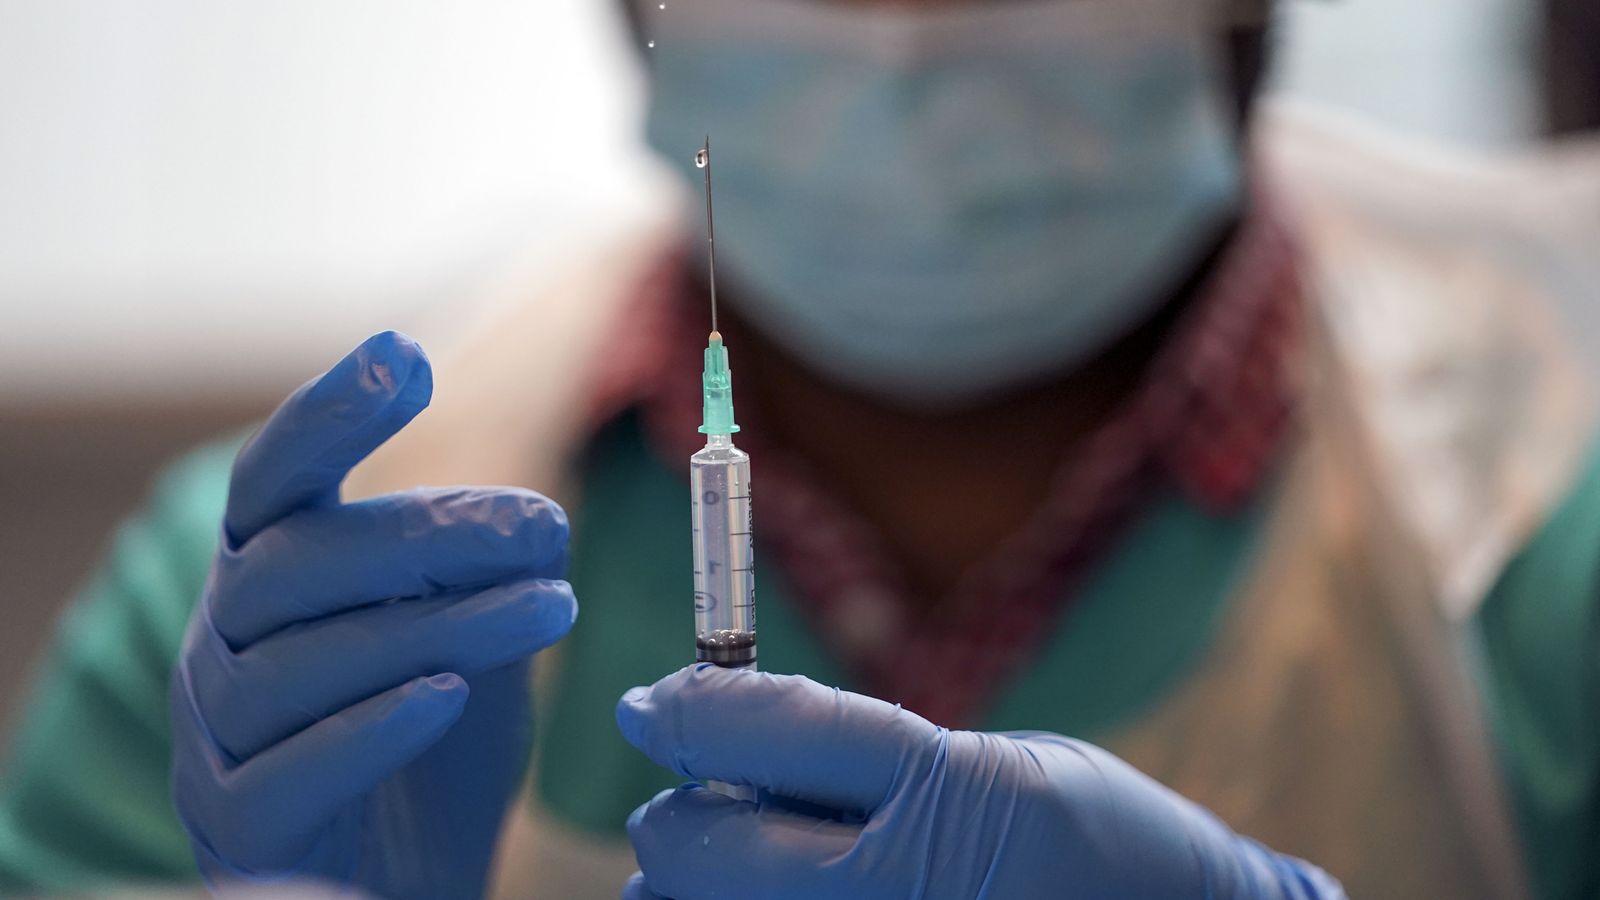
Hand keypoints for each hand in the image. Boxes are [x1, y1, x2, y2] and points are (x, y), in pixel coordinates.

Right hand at [170, 332, 575, 898]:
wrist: (408, 876)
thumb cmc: (434, 746)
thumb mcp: (470, 639)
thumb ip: (481, 579)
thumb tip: (538, 521)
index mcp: (269, 575)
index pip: (275, 479)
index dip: (329, 415)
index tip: (403, 358)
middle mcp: (223, 641)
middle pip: (293, 562)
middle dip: (422, 533)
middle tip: (541, 527)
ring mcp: (216, 735)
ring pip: (301, 662)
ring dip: (434, 625)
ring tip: (549, 610)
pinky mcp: (235, 823)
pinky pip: (288, 771)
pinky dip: (372, 727)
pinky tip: (451, 697)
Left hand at [616, 665, 1344, 899]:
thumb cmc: (1097, 844)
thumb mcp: (1000, 765)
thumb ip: (873, 752)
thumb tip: (725, 737)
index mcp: (955, 793)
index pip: (783, 730)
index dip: (695, 709)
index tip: (648, 704)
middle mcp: (911, 887)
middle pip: (709, 847)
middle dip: (680, 815)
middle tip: (694, 802)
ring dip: (693, 887)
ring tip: (743, 870)